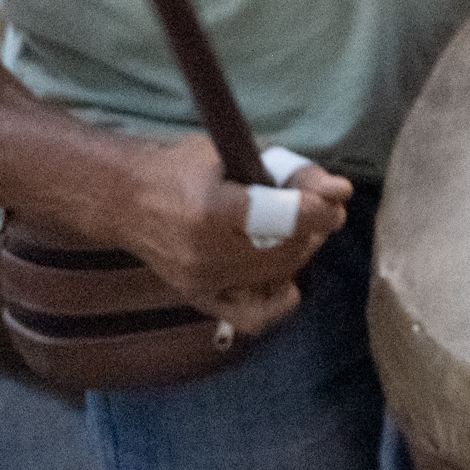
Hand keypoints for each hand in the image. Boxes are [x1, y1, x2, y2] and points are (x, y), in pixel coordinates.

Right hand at [114, 133, 348, 337]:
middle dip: (316, 230)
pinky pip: (252, 316)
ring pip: (278, 276)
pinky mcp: (197, 297)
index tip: (333, 198)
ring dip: (300, 253)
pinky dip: (277, 299)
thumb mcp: (239, 153)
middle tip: (317, 211)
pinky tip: (283, 277)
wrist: (127, 200)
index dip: (321, 210)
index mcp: (213, 210)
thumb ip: (293, 171)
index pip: (286, 219)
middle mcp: (205, 253)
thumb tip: (342, 192)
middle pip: (288, 251)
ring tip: (296, 232)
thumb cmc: (185, 168)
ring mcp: (200, 281)